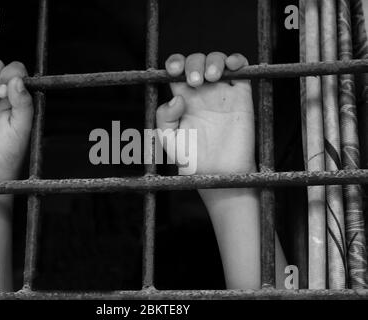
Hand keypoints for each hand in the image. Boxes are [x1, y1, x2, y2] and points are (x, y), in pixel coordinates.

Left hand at [156, 52, 255, 174]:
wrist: (219, 174)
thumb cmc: (192, 160)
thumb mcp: (168, 140)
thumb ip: (164, 117)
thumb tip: (177, 97)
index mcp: (183, 99)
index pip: (177, 71)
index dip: (175, 63)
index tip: (174, 70)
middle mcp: (202, 93)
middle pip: (197, 62)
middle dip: (194, 63)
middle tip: (195, 81)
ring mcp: (222, 93)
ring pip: (218, 61)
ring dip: (214, 60)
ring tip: (211, 76)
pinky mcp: (242, 98)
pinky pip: (242, 71)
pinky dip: (238, 60)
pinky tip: (231, 65)